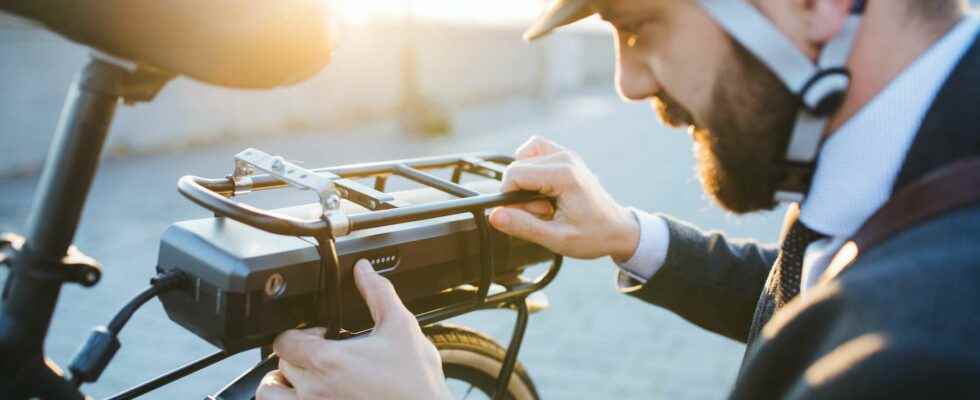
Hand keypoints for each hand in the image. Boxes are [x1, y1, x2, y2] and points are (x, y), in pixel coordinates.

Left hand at [256, 260, 451, 399]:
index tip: (324, 335)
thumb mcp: (400, 327)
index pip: (284, 340)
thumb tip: (364, 270)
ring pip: (271, 393)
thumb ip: (377, 293)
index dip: (302, 332)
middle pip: (281, 364)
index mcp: (328, 361)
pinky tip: (314, 394)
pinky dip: (291, 399)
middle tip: (326, 355)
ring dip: (282, 383)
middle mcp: (314, 390)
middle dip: (300, 355)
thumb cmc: (415, 382)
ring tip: (307, 378)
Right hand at [490, 136, 639, 261]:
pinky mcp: (564, 156)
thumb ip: (523, 226)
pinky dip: (530, 169)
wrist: (618, 229)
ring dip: (525, 181)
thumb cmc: (593, 235)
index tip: (533, 215)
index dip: (510, 199)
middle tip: (545, 213)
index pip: (514, 174)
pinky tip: (541, 189)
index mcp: (564, 175)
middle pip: (517, 167)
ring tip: (545, 201)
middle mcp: (565, 158)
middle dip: (520, 193)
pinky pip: (533, 152)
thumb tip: (494, 215)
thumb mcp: (557, 239)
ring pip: (522, 157)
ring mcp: (566, 154)